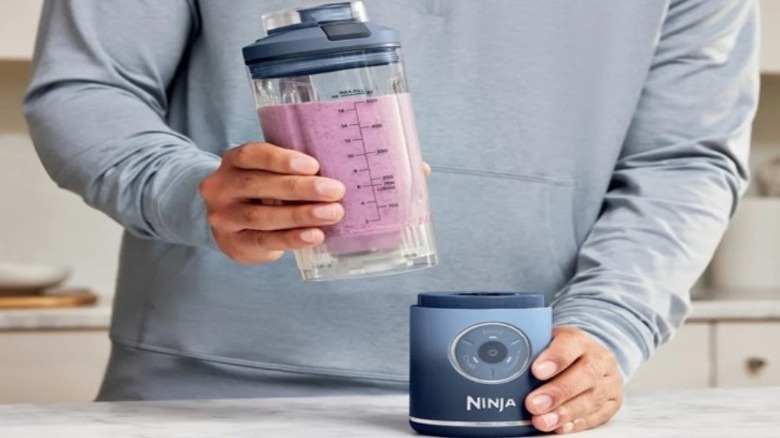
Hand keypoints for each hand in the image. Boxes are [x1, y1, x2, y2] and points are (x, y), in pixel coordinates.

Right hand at [199, 142, 345, 263]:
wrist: (233, 227)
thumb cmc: (261, 193)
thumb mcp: (267, 175)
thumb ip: (289, 172)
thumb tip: (331, 176)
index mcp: (233, 162)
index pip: (252, 156)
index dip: (282, 160)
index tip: (314, 166)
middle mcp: (221, 188)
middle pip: (258, 185)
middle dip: (300, 188)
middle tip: (334, 190)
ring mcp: (224, 218)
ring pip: (262, 216)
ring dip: (301, 215)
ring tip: (331, 213)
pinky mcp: (235, 244)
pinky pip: (265, 241)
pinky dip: (292, 238)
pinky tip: (315, 235)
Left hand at [525, 326, 622, 433]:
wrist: (591, 356)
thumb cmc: (561, 352)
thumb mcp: (547, 342)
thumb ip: (532, 350)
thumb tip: (503, 363)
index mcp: (579, 339)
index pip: (569, 344)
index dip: (554, 358)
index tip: (536, 371)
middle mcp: (598, 358)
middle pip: (584, 374)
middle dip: (557, 392)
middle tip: (533, 405)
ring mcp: (609, 381)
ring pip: (591, 398)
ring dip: (565, 412)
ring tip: (542, 421)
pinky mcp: (613, 401)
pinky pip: (598, 414)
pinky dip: (578, 422)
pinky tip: (561, 427)